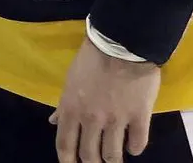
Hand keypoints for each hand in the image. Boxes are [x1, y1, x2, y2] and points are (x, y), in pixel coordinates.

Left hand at [49, 37, 160, 162]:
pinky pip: (137, 144)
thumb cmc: (91, 57)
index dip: (67, 162)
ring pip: (113, 157)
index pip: (64, 146)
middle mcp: (91, 119)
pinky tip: (133, 144)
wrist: (121, 42)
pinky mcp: (139, 118)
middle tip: (96, 162)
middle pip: (89, 157)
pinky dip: (135, 148)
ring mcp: (116, 121)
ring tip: (115, 157)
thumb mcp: (71, 79)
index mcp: (71, 108)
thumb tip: (53, 121)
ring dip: (113, 160)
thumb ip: (63, 104)